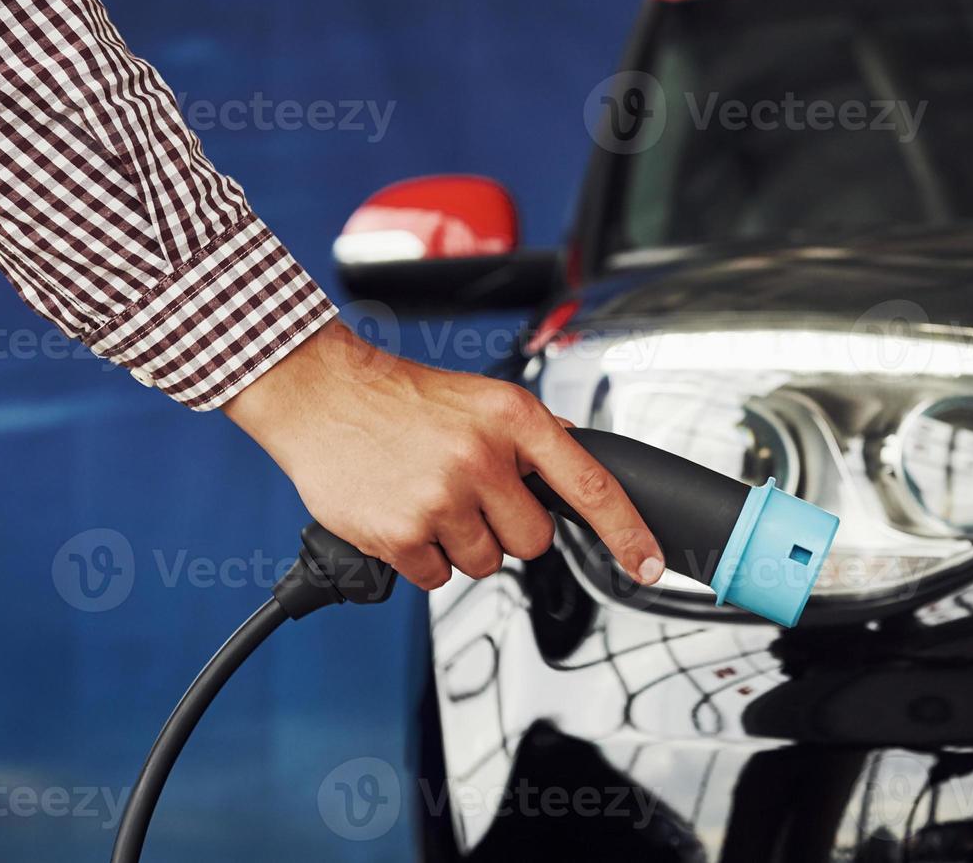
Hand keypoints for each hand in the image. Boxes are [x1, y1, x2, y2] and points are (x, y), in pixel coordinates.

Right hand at [222, 321, 663, 589]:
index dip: (627, 531)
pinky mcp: (401, 534)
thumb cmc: (404, 398)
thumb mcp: (484, 397)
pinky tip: (406, 515)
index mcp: (514, 419)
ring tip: (431, 499)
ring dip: (464, 543)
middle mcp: (482, 458)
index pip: (590, 485)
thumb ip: (534, 436)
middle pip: (533, 540)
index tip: (649, 563)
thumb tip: (579, 469)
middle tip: (471, 496)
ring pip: (486, 562)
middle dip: (508, 528)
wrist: (323, 395)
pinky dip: (425, 558)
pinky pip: (438, 577)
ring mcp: (441, 498)